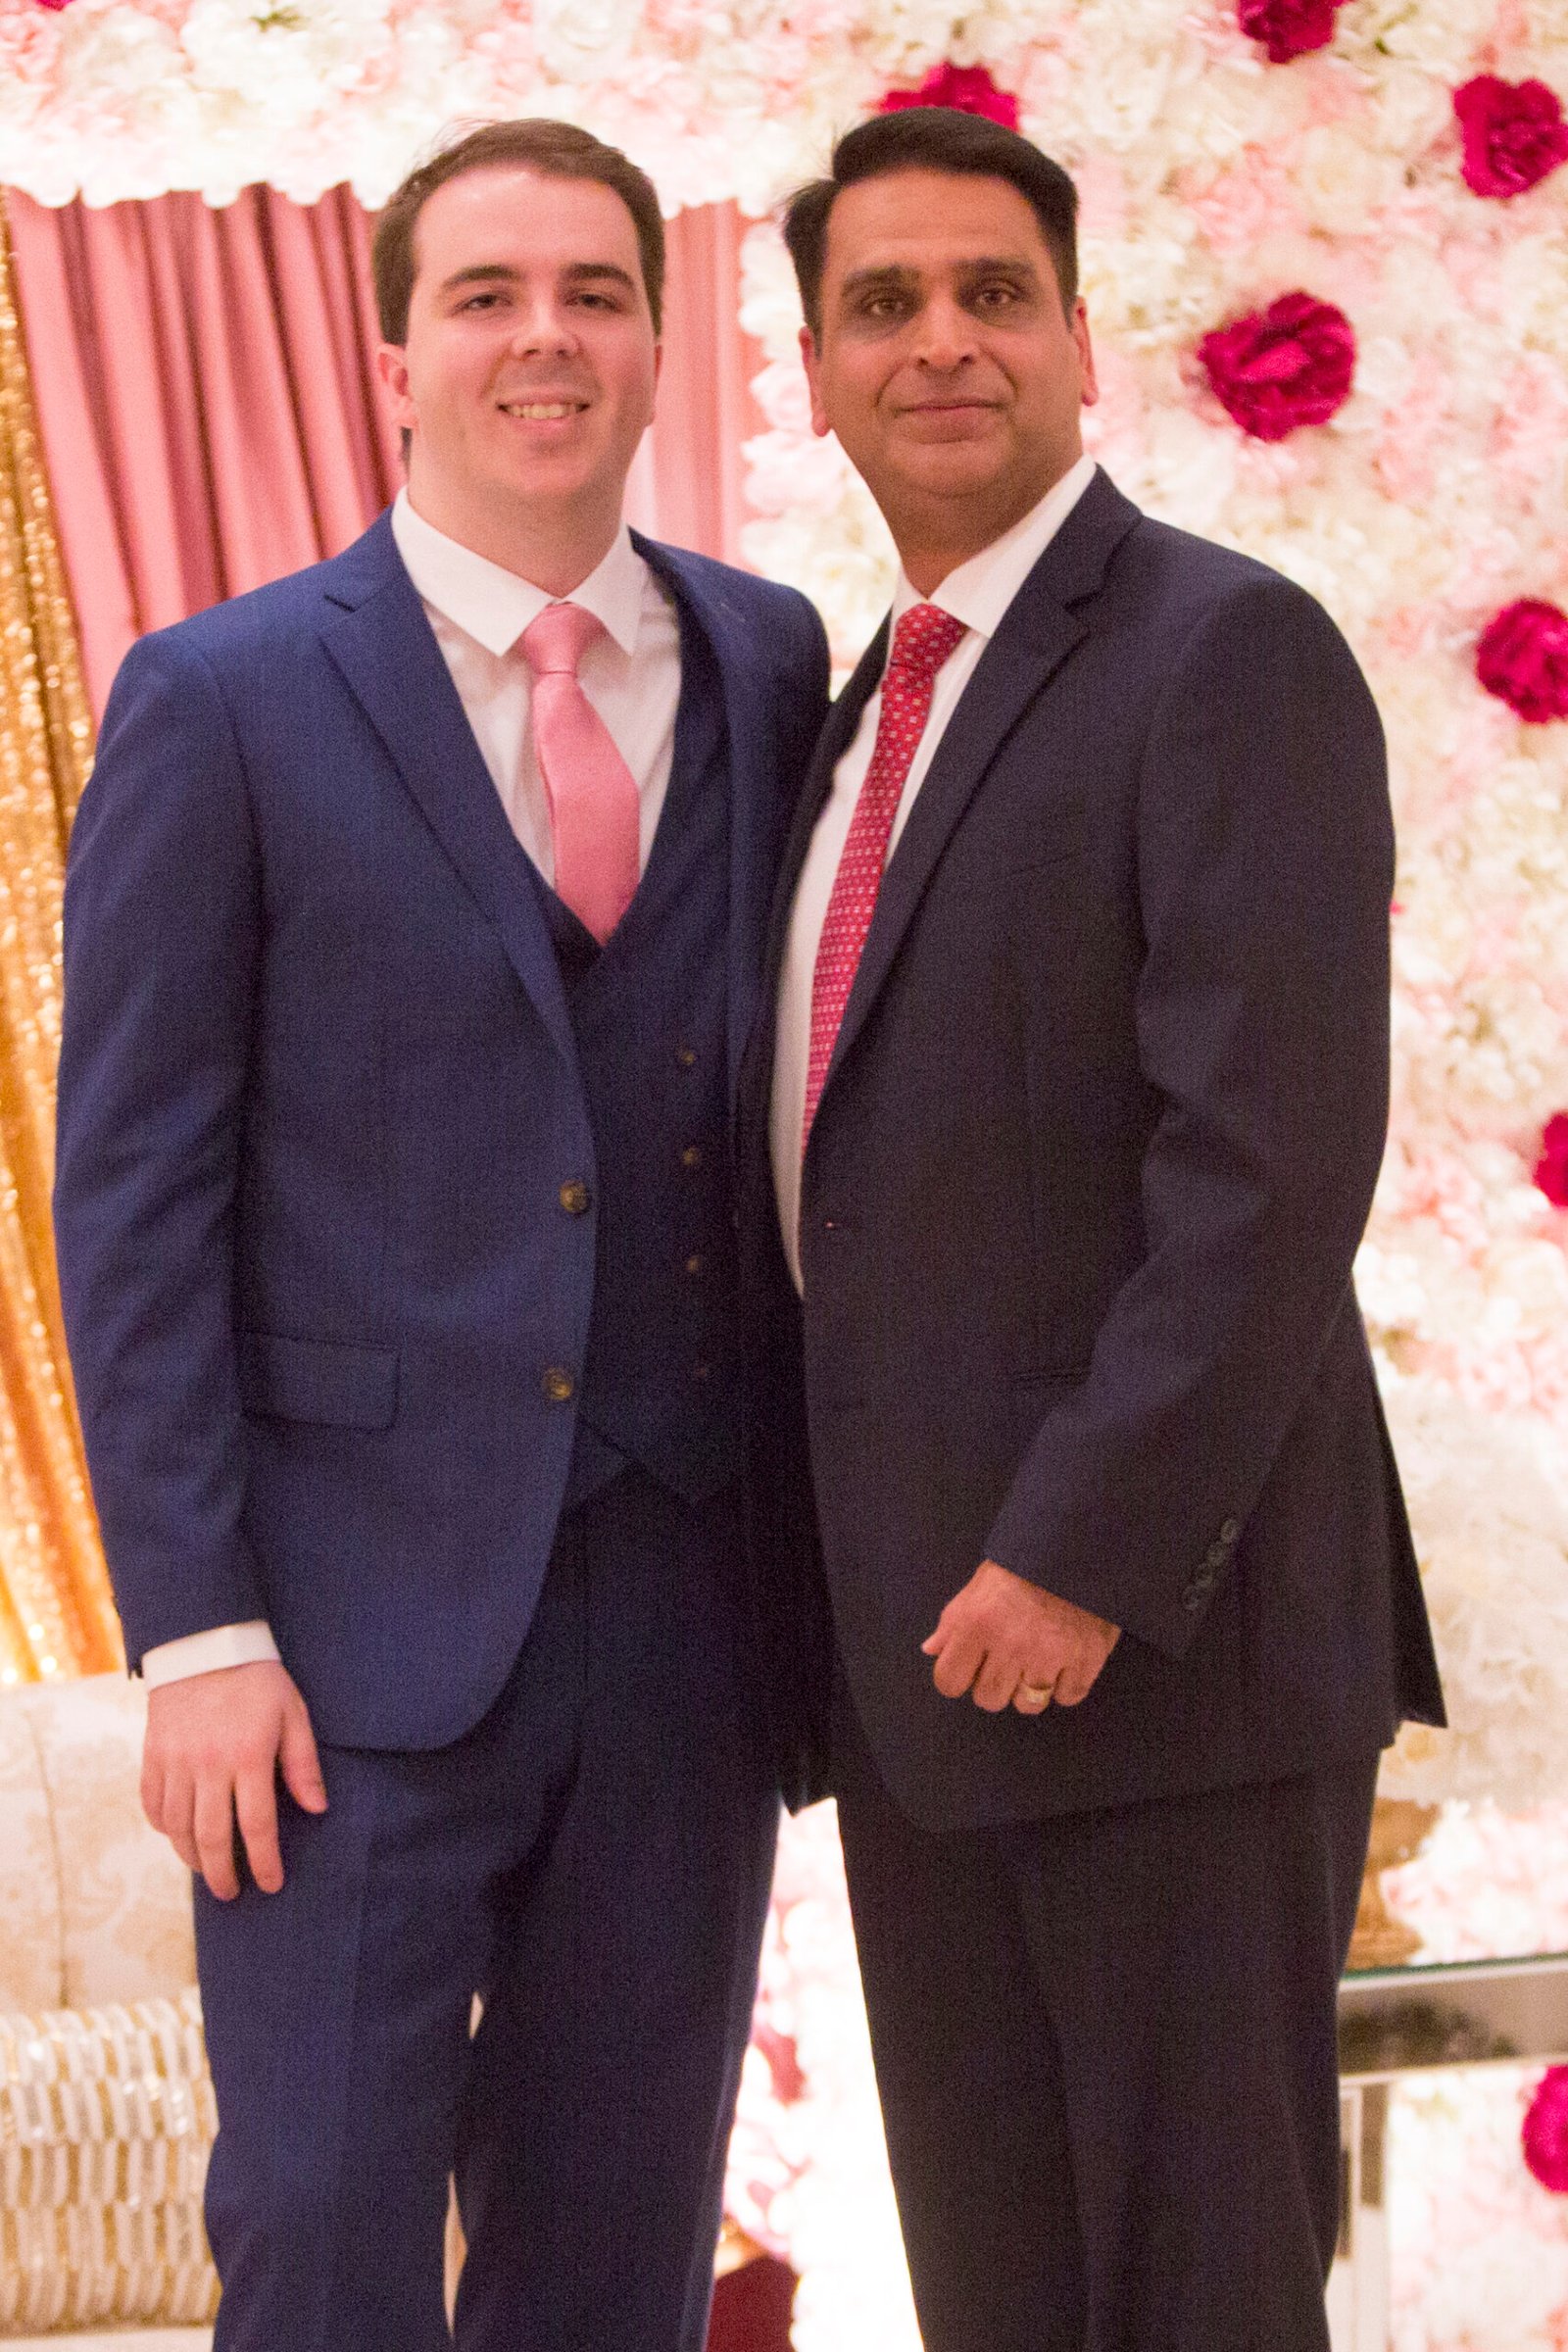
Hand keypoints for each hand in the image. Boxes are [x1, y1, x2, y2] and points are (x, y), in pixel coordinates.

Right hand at [142, 1660, 326, 1900]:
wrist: (204, 1643)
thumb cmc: (258, 1679)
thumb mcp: (293, 1713)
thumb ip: (303, 1764)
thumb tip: (317, 1809)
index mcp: (248, 1756)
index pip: (256, 1826)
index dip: (264, 1862)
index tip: (271, 1885)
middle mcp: (208, 1764)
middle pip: (211, 1837)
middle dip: (223, 1874)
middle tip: (232, 1894)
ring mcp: (175, 1761)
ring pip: (177, 1828)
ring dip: (191, 1858)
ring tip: (207, 1871)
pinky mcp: (152, 1754)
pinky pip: (152, 1804)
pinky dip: (163, 1828)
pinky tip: (177, 1837)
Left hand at [921, 1560, 1119, 1715]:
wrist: (1079, 1544)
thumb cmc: (1024, 1563)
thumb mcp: (980, 1583)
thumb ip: (953, 1620)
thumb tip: (931, 1650)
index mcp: (977, 1623)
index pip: (949, 1681)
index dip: (957, 1677)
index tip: (970, 1668)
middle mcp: (1010, 1645)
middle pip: (988, 1699)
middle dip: (994, 1684)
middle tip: (1007, 1661)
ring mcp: (1049, 1657)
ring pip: (1027, 1705)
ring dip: (1030, 1689)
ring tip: (1037, 1661)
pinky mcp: (1085, 1661)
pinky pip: (1067, 1697)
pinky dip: (1066, 1685)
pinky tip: (1065, 1662)